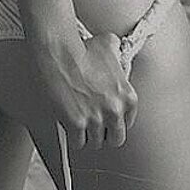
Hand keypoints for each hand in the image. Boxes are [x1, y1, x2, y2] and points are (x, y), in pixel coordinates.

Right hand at [33, 31, 138, 149]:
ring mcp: (97, 119)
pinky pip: (78, 143)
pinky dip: (73, 136)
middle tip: (94, 126)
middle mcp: (115, 110)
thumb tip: (116, 48)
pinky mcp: (77, 124)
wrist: (60, 52)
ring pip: (95, 143)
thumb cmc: (83, 47)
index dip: (114, 120)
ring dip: (87, 135)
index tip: (106, 117)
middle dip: (105, 134)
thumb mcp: (109, 46)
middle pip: (115, 139)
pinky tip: (69, 124)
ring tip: (79, 122)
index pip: (127, 123)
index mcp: (128, 96)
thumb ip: (117, 52)